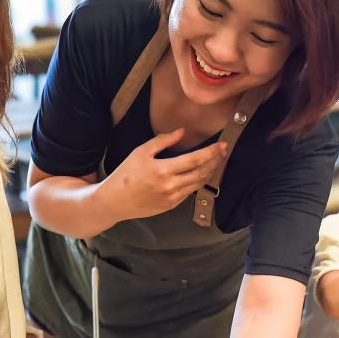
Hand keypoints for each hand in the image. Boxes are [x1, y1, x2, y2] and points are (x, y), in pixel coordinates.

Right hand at [98, 128, 226, 221]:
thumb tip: (181, 132)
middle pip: (201, 172)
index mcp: (163, 170)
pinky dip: (198, 181)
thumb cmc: (126, 173)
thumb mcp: (141, 152)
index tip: (222, 145)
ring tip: (216, 161)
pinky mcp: (171, 205)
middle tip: (223, 151)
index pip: (195, 160)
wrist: (115, 201)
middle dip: (215, 161)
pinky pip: (190, 192)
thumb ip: (162, 141)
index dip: (211, 152)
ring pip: (198, 183)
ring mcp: (172, 198)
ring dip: (209, 172)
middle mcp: (171, 186)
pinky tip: (201, 173)